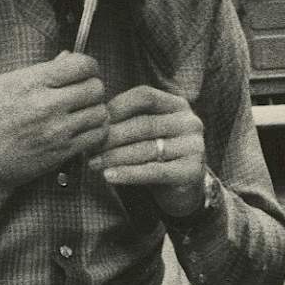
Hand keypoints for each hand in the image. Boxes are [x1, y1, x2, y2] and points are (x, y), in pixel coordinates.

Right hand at [0, 52, 108, 198]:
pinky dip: (96, 131)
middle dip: (94, 87)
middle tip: (86, 93)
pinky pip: (96, 136)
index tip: (87, 71)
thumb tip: (67, 57)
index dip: (90, 65)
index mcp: (32, 82)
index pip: (80, 65)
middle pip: (95, 88)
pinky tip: (85, 129)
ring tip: (85, 112)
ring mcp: (56, 130)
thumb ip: (41, 70)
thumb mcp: (7, 83)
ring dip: (96, 110)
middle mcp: (46, 104)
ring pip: (100, 112)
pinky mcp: (62, 151)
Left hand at [89, 85, 205, 216]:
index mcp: (178, 104)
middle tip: (89, 147)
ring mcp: (194, 146)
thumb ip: (129, 121)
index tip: (96, 121)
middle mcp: (190, 122)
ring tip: (93, 163)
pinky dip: (128, 174)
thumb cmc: (159, 156)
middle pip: (144, 124)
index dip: (118, 106)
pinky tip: (109, 176)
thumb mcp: (148, 132)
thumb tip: (93, 121)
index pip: (145, 96)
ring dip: (115, 157)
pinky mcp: (191, 171)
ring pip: (146, 149)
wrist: (185, 189)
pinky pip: (154, 171)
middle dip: (112, 136)